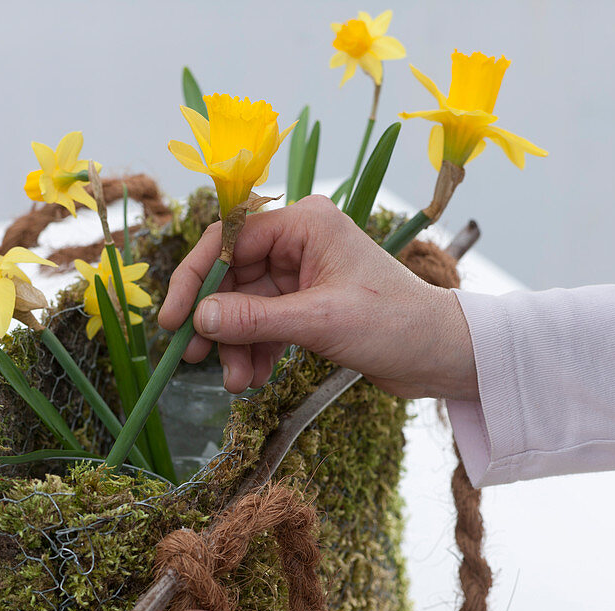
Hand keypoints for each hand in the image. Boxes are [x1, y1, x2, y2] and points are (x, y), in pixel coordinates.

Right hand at [158, 194, 476, 399]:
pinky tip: (257, 378)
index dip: (196, 278)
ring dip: (237, 346)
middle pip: (233, 277)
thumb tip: (200, 319)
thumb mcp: (319, 321)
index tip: (174, 319)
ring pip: (246, 307)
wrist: (440, 355)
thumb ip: (256, 320)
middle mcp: (300, 242)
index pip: (230, 239)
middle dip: (217, 322)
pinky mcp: (309, 306)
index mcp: (306, 223)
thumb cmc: (394, 324)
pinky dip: (256, 352)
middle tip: (194, 358)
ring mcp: (303, 274)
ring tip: (238, 384)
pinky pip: (265, 325)